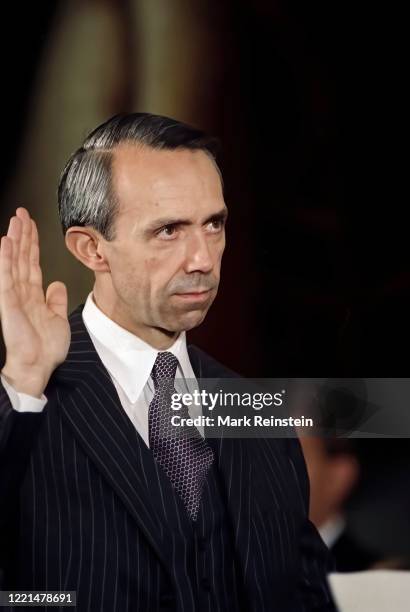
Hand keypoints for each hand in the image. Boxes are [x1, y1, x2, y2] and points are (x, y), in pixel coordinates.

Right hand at [0, 208, 69, 396]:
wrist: (39, 366)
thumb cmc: (46, 348)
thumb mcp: (58, 318)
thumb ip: (56, 300)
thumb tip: (57, 285)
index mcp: (34, 295)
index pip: (32, 263)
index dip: (32, 244)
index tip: (31, 226)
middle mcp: (22, 292)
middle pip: (22, 257)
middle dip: (22, 235)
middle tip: (21, 213)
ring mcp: (14, 296)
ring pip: (13, 262)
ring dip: (14, 240)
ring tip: (15, 220)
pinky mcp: (8, 303)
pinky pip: (6, 277)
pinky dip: (6, 260)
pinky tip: (5, 243)